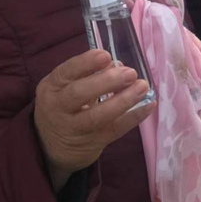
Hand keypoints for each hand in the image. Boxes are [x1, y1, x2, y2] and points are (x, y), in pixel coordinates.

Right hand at [34, 49, 154, 190]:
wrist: (51, 146)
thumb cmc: (63, 105)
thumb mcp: (66, 86)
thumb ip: (89, 73)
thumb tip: (117, 64)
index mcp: (52, 87)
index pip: (66, 72)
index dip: (85, 63)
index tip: (105, 55)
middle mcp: (59, 107)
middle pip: (79, 94)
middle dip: (107, 81)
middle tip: (130, 73)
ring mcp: (75, 128)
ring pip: (97, 116)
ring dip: (123, 100)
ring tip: (142, 87)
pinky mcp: (92, 142)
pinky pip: (115, 129)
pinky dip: (134, 117)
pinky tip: (148, 105)